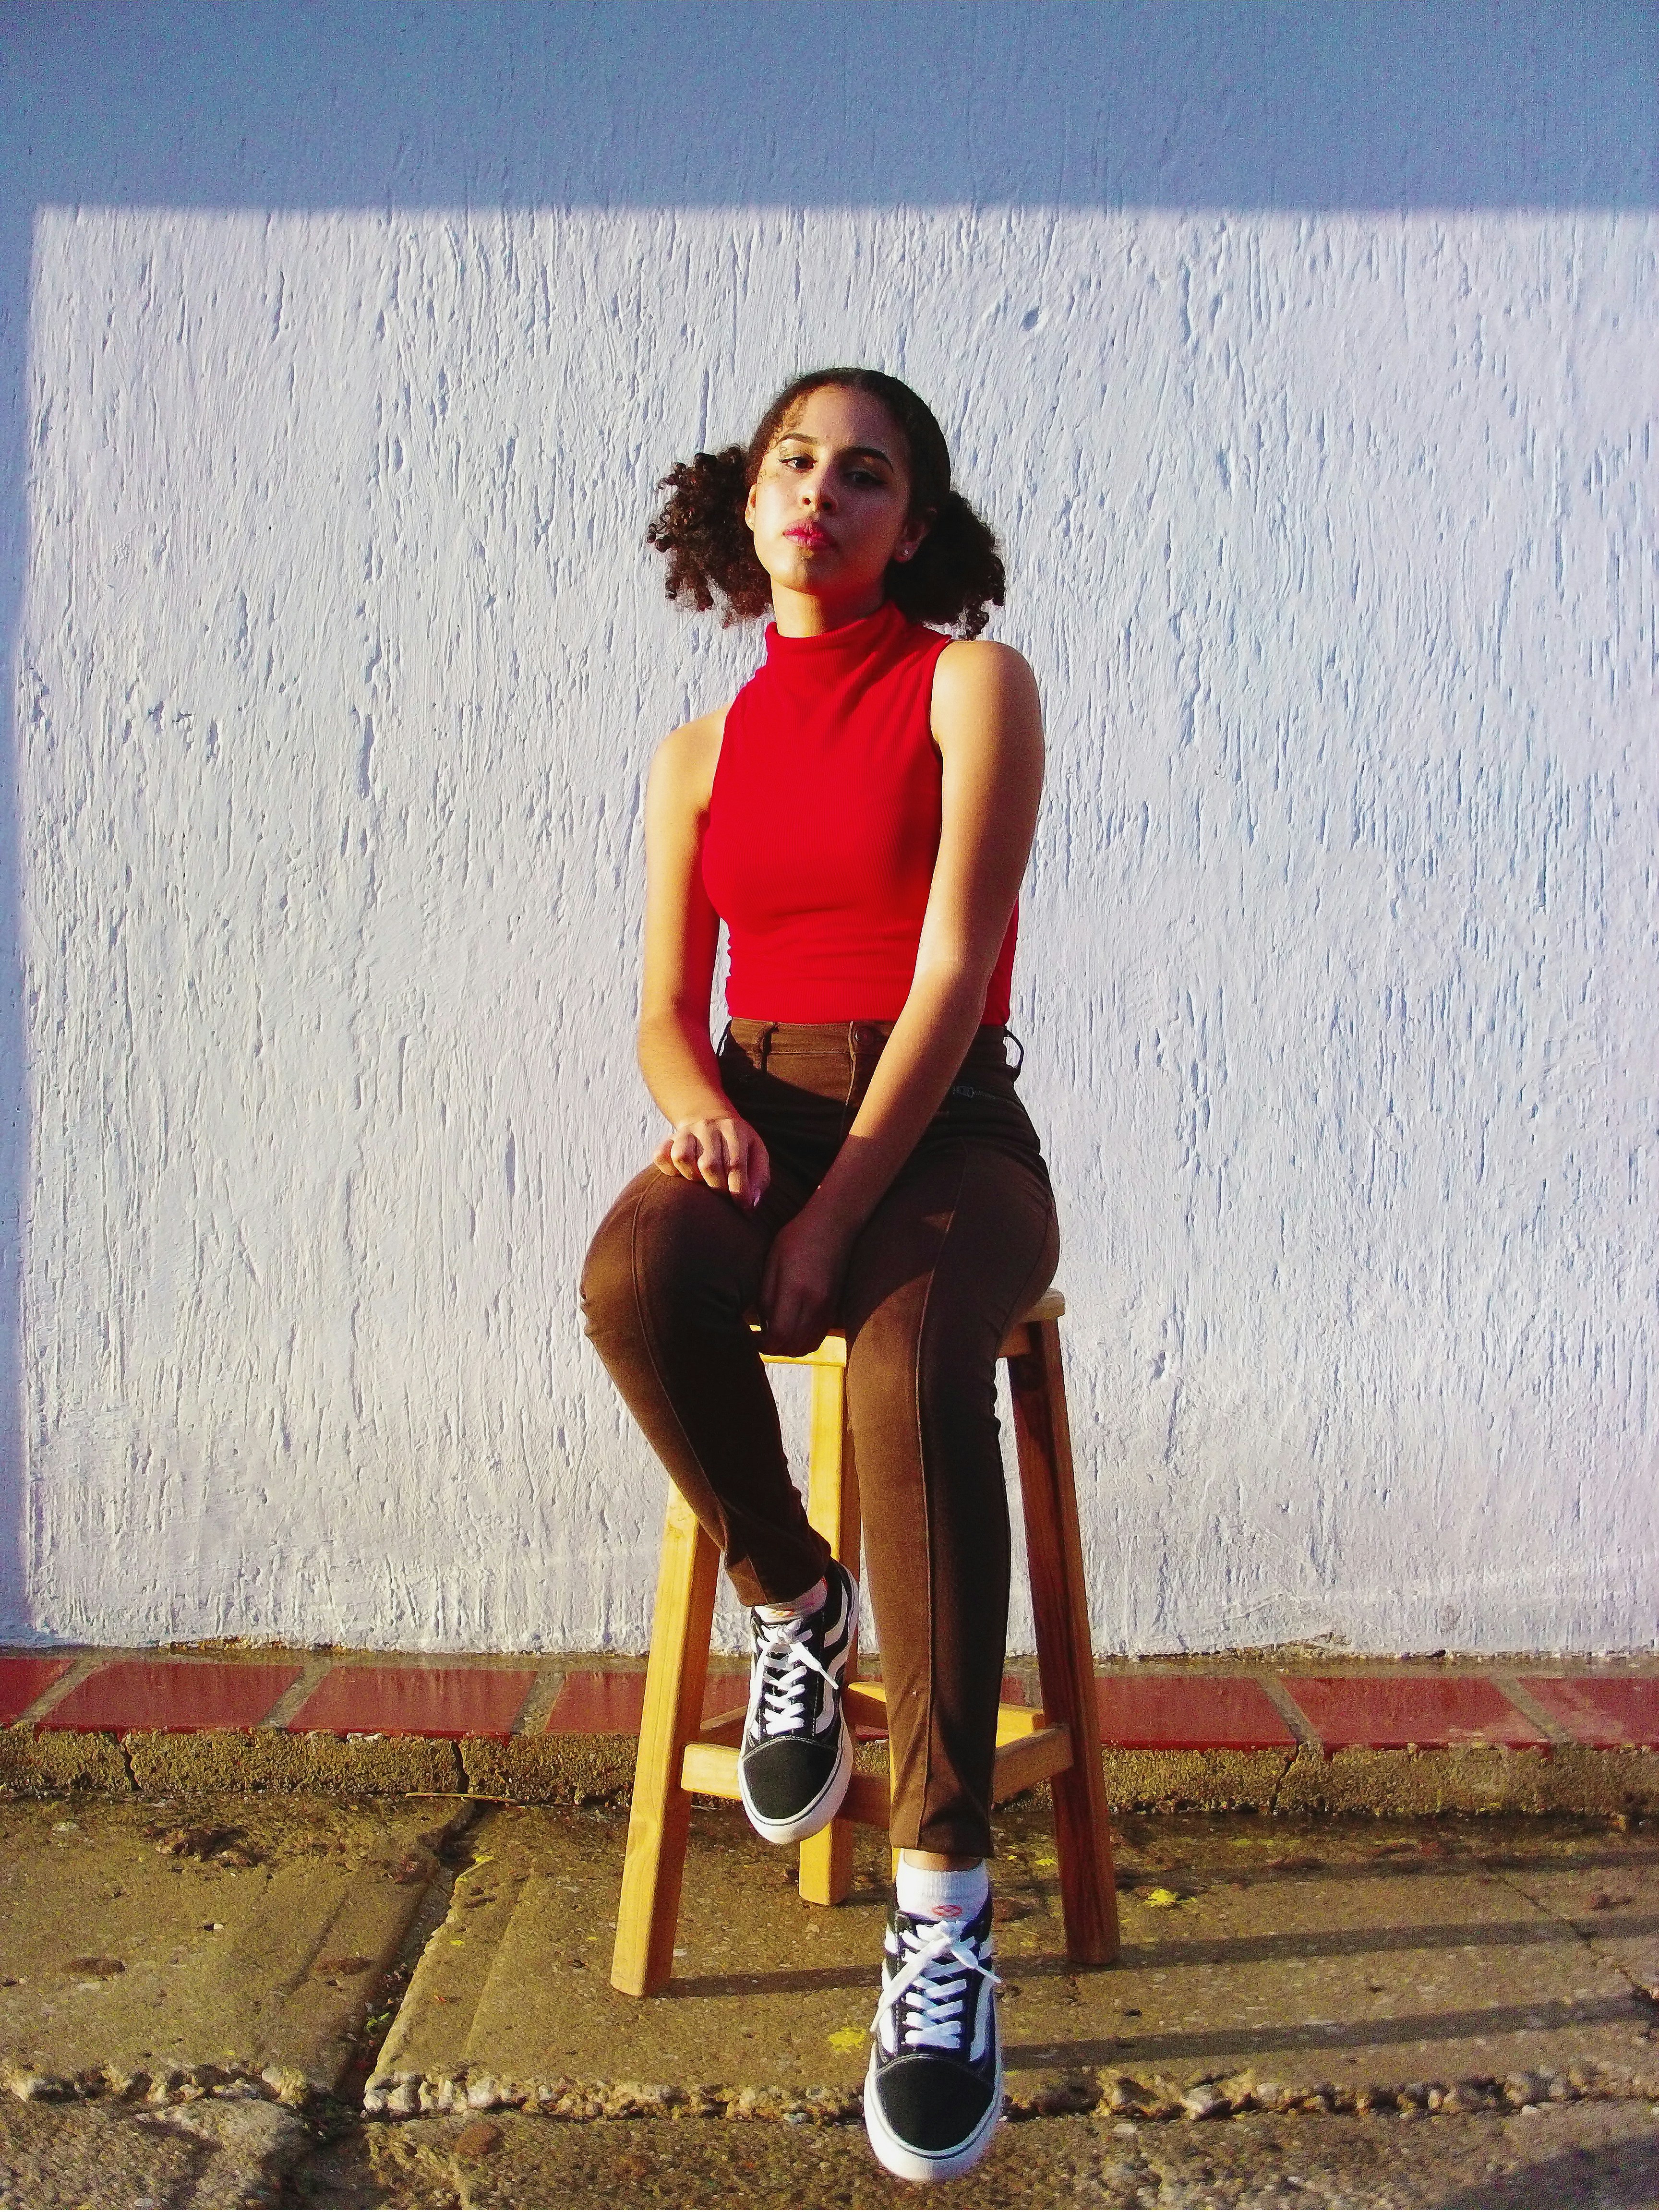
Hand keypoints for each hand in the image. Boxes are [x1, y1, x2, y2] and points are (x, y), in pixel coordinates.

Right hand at [652, 1110, 770, 1210]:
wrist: (712, 1121)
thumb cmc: (739, 1147)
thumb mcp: (757, 1155)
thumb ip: (759, 1178)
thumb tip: (751, 1203)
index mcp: (734, 1129)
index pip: (735, 1164)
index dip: (739, 1191)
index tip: (743, 1208)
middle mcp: (708, 1126)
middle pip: (708, 1165)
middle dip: (718, 1188)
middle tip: (724, 1196)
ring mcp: (686, 1132)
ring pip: (682, 1158)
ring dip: (693, 1178)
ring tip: (703, 1182)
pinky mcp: (669, 1139)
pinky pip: (661, 1156)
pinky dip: (669, 1170)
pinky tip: (683, 1174)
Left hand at [754, 1206, 855, 1357]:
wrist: (833, 1225)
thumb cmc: (797, 1238)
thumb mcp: (772, 1263)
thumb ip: (765, 1297)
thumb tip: (760, 1325)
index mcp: (796, 1292)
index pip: (779, 1336)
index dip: (762, 1344)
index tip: (751, 1337)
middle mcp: (815, 1305)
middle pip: (793, 1348)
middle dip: (773, 1349)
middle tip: (759, 1339)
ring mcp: (828, 1308)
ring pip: (808, 1347)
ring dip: (789, 1349)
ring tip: (775, 1337)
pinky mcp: (835, 1307)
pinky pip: (819, 1337)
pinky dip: (803, 1342)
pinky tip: (792, 1331)